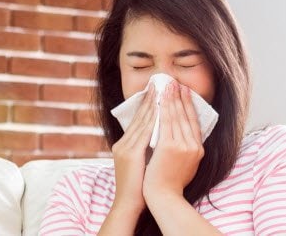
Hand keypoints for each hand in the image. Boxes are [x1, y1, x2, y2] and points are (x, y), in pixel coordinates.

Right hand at [110, 81, 158, 209]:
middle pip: (139, 116)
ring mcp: (125, 148)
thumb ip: (145, 148)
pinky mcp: (130, 154)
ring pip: (142, 121)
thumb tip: (160, 135)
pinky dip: (153, 119)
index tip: (158, 90)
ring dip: (153, 104)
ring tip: (162, 89)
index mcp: (124, 144)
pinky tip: (161, 109)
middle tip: (161, 82)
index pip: (138, 119)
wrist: (130, 203)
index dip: (148, 104)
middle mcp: (122, 143)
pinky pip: (145, 132)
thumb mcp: (139, 163)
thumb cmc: (138, 186)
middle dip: (151, 98)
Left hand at [143, 83, 204, 199]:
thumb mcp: (184, 165)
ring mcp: (183, 146)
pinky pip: (166, 122)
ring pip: (177, 116)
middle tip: (176, 83)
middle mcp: (194, 146)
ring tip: (168, 85)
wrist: (163, 196)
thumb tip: (181, 137)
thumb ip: (184, 150)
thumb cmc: (169, 183)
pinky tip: (160, 98)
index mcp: (198, 150)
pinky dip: (164, 108)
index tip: (185, 93)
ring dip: (172, 98)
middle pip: (187, 116)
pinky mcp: (170, 146)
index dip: (189, 106)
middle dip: (181, 97)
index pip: (193, 122)